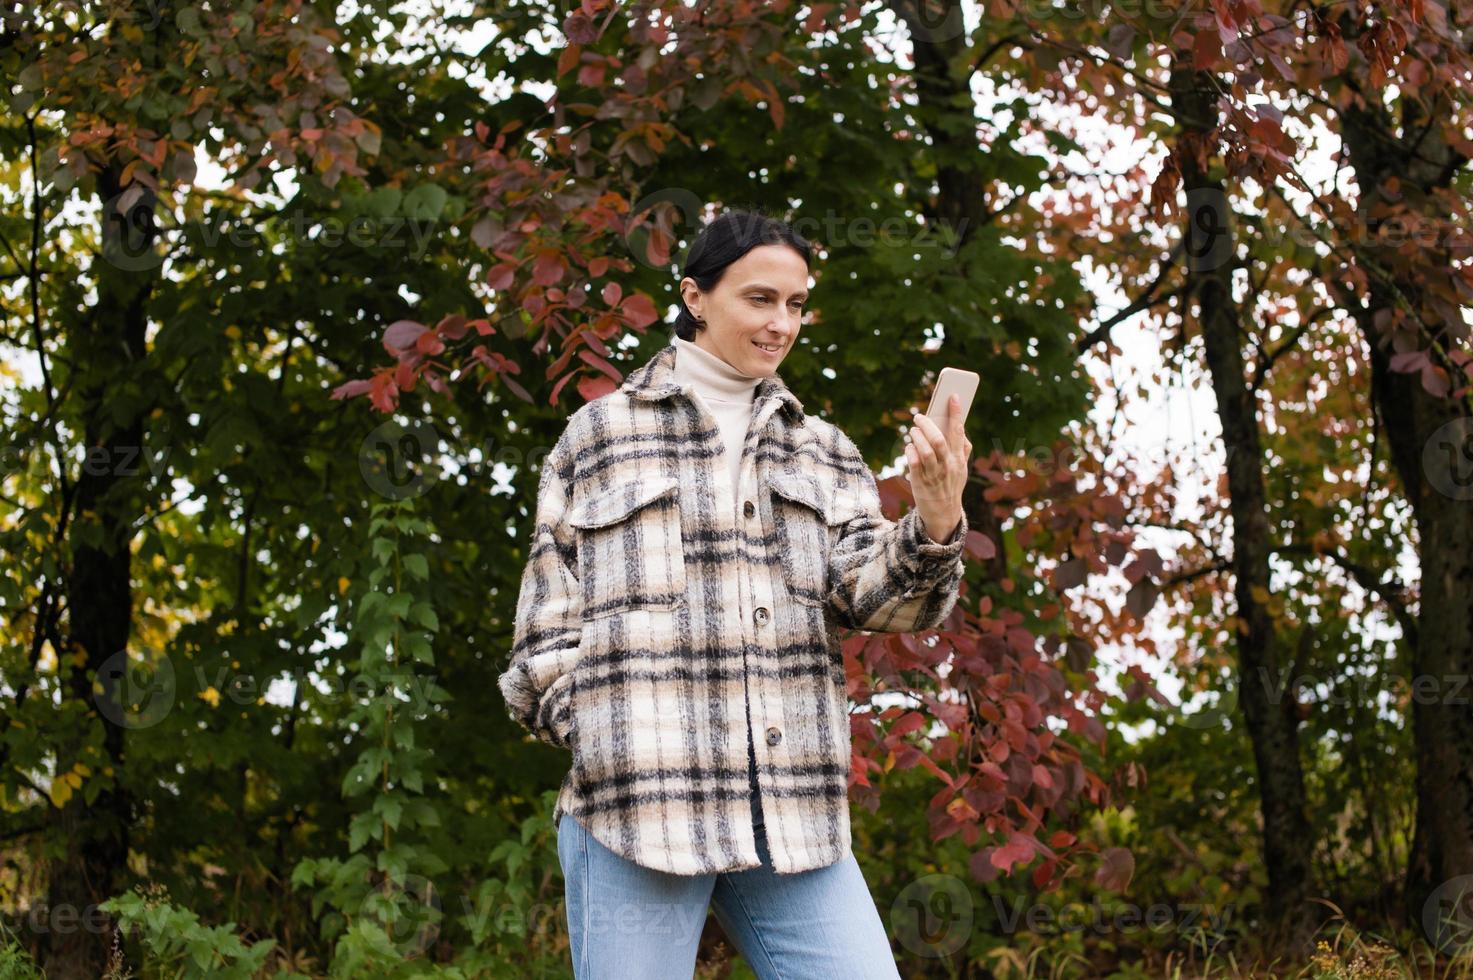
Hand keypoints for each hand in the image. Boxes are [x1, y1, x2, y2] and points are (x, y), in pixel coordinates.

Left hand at [902, 394, 971, 542]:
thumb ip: (962, 449)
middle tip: (919, 416)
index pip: (958, 431)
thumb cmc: (951, 485)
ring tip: (913, 430)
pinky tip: (909, 446)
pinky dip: (910, 450)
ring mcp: (934, 474)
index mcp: (959, 459)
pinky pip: (913, 462)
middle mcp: (948, 466)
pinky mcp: (920, 481)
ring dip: (917, 436)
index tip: (953, 396)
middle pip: (939, 439)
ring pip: (925, 450)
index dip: (956, 412)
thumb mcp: (961, 469)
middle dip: (928, 424)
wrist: (943, 513)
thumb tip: (961, 428)